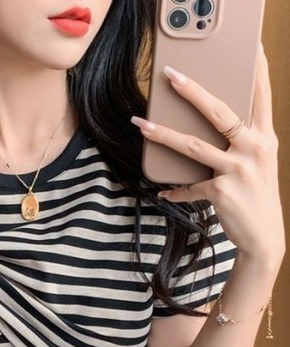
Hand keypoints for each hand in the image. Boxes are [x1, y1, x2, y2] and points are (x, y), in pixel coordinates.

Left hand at [132, 51, 284, 267]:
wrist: (264, 237)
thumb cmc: (256, 197)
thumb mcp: (257, 165)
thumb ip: (239, 144)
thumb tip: (207, 131)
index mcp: (265, 138)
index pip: (261, 97)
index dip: (255, 72)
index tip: (248, 48)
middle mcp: (254, 149)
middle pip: (219, 112)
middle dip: (192, 91)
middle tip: (170, 75)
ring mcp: (238, 170)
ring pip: (193, 145)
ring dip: (163, 134)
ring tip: (141, 124)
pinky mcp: (221, 191)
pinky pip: (189, 186)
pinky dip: (175, 190)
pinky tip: (164, 191)